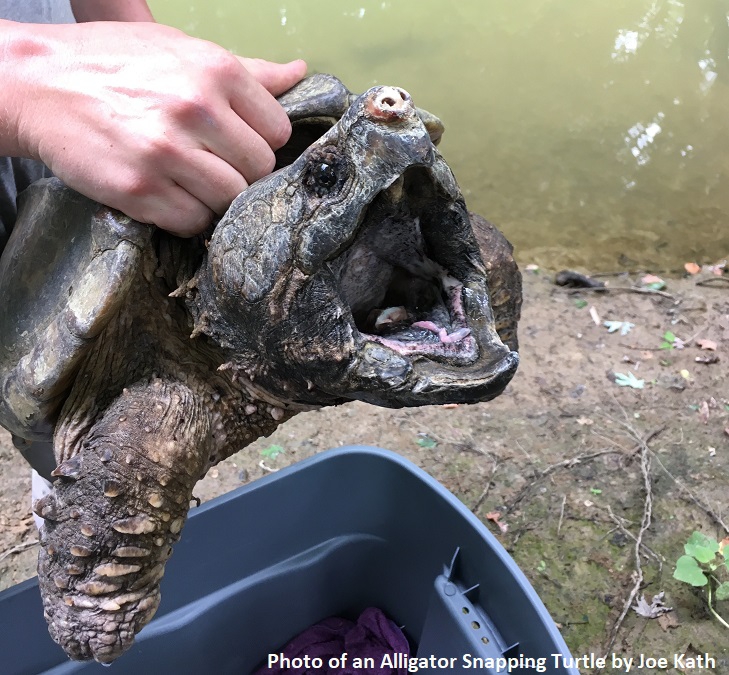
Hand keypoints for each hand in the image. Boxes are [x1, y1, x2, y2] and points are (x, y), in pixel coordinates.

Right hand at [5, 21, 305, 234]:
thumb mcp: (181, 50)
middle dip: (243, 173)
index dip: (262, 141)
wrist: (37, 83)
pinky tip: (168, 194)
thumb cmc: (113, 63)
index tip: (239, 143)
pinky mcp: (140, 190)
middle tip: (215, 165)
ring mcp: (167, 152)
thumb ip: (246, 71)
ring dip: (217, 198)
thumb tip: (299, 74)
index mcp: (215, 71)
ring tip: (191, 181)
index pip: (277, 130)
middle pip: (259, 170)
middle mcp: (195, 109)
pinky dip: (187, 216)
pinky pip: (193, 222)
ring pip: (230, 200)